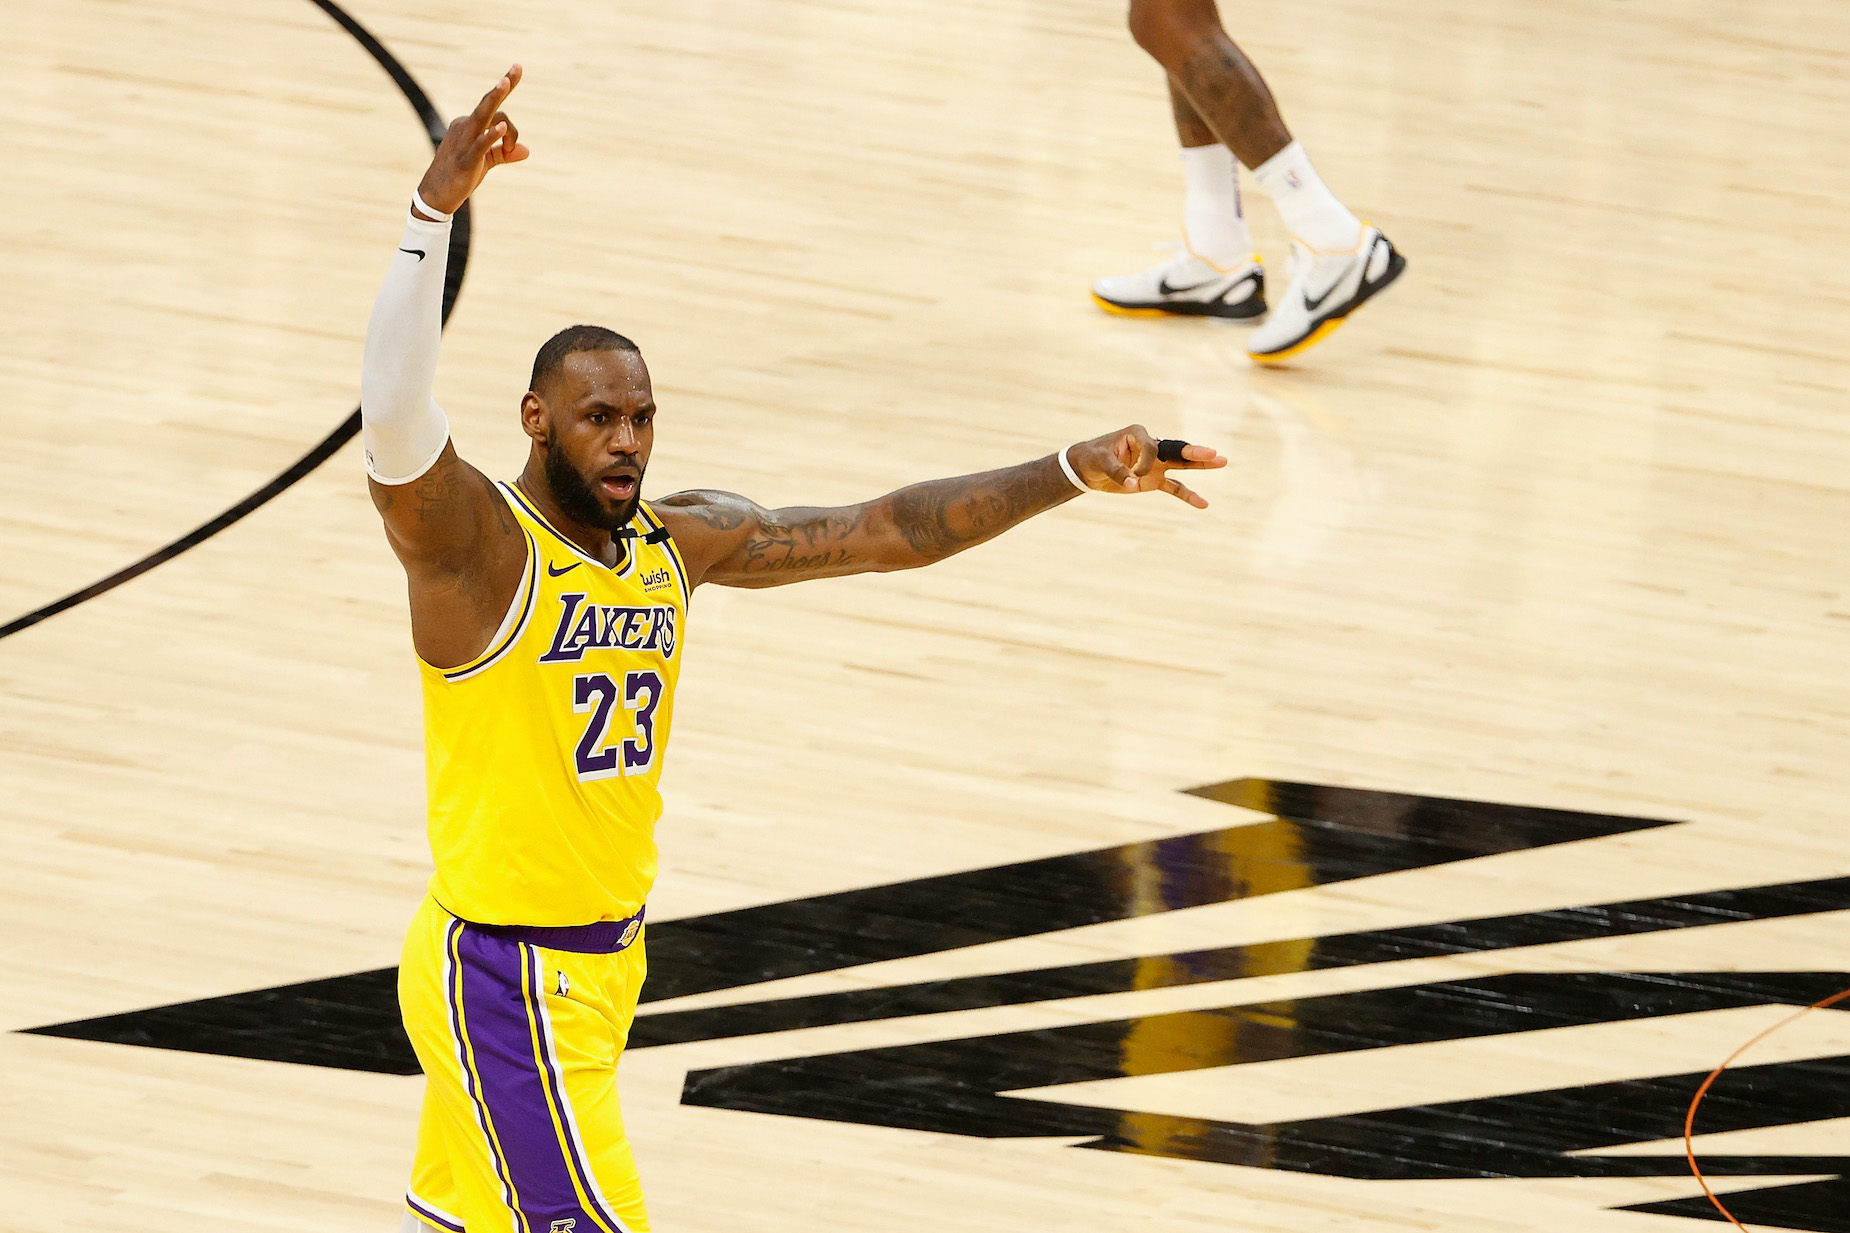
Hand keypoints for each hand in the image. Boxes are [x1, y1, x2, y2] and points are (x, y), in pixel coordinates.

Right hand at [414, 65, 530, 216]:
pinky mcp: (466, 159)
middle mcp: (465, 127)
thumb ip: (504, 154)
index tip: (517, 68)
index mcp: (469, 126)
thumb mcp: (485, 163)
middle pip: (488, 104)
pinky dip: (490, 135)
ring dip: (495, 99)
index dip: (505, 90)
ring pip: (482, 116)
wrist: (437, 195)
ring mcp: (464, 141)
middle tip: (517, 67)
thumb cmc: (460, 176)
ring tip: (506, 83)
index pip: (492, 108)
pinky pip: (479, 144)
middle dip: (503, 86)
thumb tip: (526, 151)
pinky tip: (500, 128)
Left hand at [1067, 424, 1227, 508]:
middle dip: (1194, 452)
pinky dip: (1187, 496)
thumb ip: (1117, 471)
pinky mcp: (1154, 480)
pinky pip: (1174, 487)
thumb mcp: (1100, 461)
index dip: (1144, 463)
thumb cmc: (1093, 458)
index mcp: (1138, 434)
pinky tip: (1204, 504)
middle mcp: (1151, 446)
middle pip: (1177, 449)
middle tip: (1214, 453)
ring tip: (1222, 462)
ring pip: (1182, 465)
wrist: (1087, 468)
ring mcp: (1155, 463)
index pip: (1151, 447)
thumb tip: (1132, 484)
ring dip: (1200, 465)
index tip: (1131, 476)